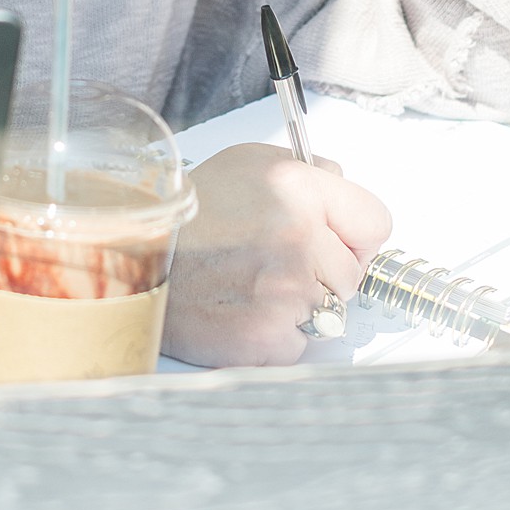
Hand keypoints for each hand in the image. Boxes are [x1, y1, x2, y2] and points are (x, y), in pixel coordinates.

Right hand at [162, 143, 392, 367]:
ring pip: (328, 313)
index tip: (335, 241)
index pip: (375, 223)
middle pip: (352, 274)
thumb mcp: (247, 164)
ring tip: (251, 287)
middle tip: (272, 264)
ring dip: (299, 306)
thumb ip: (305, 171)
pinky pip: (298, 345)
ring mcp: (286, 291)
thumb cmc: (189, 215)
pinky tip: (241, 312)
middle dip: (322, 273)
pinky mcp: (268, 337)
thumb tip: (341, 186)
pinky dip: (275, 338)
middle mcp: (298, 238)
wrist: (135, 260)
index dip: (355, 235)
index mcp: (297, 188)